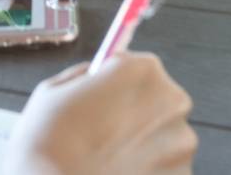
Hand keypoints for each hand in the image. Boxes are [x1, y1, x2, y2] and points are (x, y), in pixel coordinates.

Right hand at [6, 54, 195, 174]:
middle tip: (105, 133)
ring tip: (111, 160)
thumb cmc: (49, 145)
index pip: (140, 66)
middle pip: (159, 100)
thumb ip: (85, 77)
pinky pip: (167, 168)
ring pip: (165, 137)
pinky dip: (149, 172)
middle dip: (137, 113)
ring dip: (145, 145)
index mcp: (141, 71)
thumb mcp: (52, 91)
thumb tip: (98, 77)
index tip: (108, 97)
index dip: (120, 83)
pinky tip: (121, 174)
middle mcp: (170, 101)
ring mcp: (181, 143)